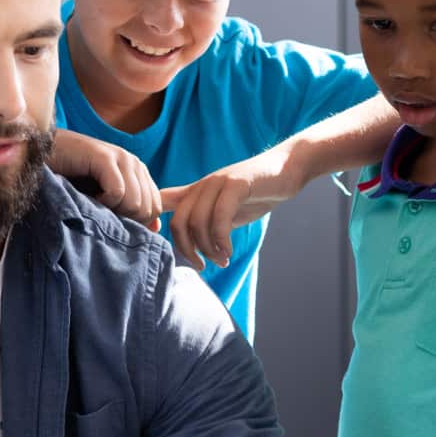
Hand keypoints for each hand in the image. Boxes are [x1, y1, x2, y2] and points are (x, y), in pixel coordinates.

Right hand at [50, 131, 161, 228]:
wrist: (43, 156)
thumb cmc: (71, 180)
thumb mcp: (105, 199)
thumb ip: (130, 210)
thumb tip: (156, 229)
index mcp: (138, 172)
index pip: (155, 208)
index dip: (136, 223)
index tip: (111, 219)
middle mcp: (134, 163)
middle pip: (147, 209)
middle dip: (125, 219)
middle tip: (101, 212)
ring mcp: (121, 158)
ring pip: (134, 202)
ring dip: (111, 211)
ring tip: (93, 203)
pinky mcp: (105, 157)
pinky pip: (117, 192)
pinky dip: (102, 203)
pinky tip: (88, 197)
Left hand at [160, 147, 301, 271]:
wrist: (286, 170)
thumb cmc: (254, 194)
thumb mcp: (223, 210)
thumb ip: (205, 224)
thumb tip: (190, 251)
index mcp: (193, 192)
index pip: (159, 202)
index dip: (148, 223)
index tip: (159, 247)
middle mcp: (200, 186)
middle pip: (178, 223)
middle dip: (187, 251)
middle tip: (201, 266)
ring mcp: (217, 183)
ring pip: (198, 223)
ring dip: (208, 249)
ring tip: (221, 260)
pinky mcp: (235, 184)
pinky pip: (220, 218)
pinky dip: (222, 240)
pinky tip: (229, 251)